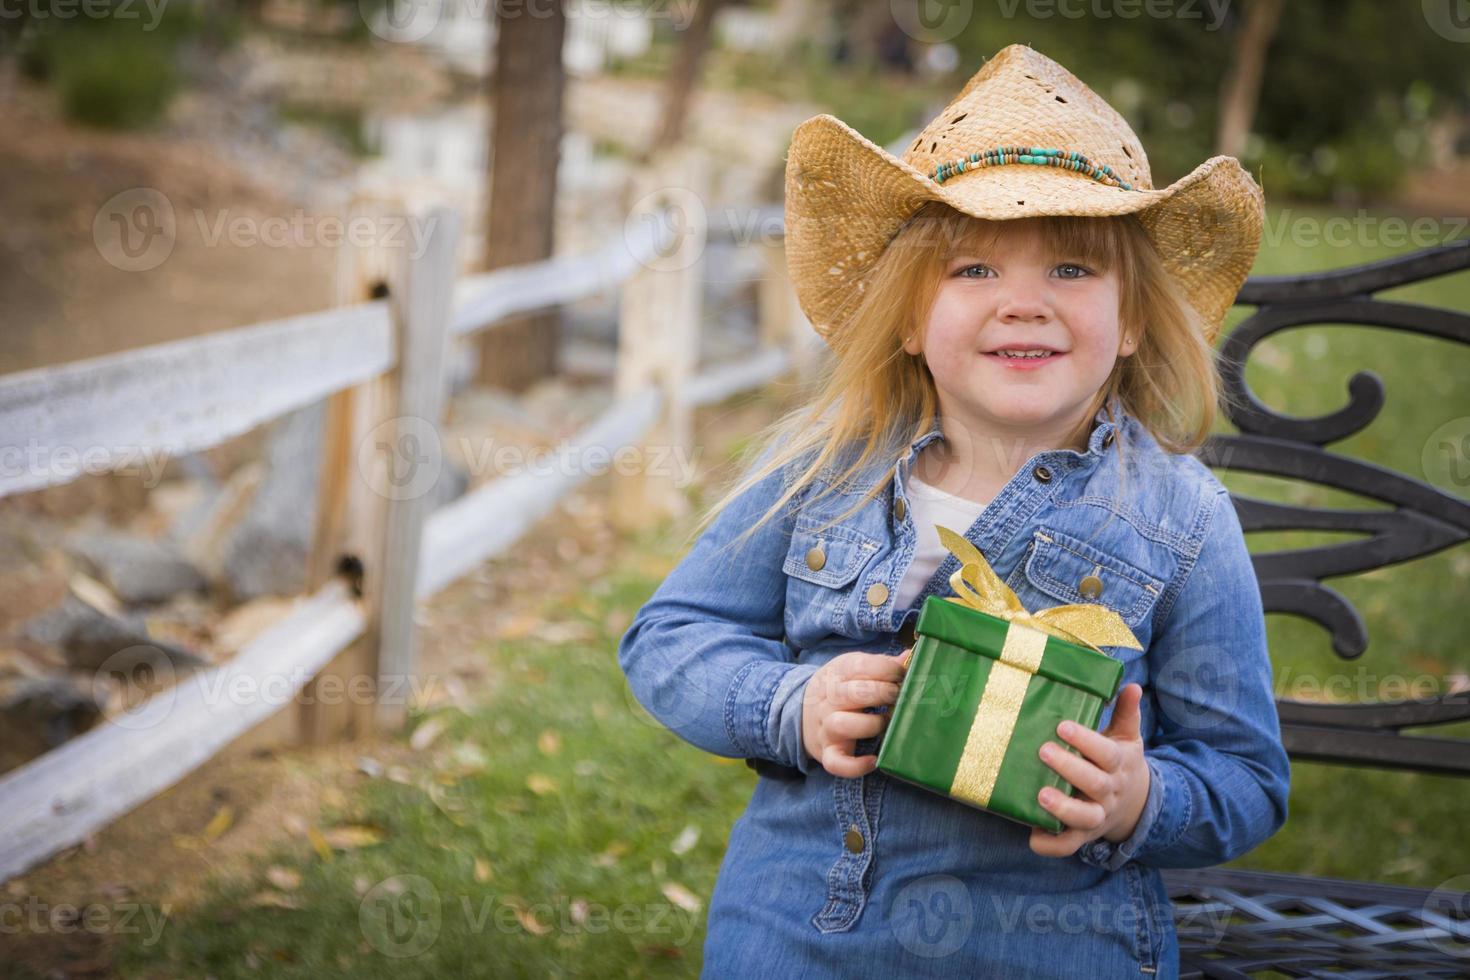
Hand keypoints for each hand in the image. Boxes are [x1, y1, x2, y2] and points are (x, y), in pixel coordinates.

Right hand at [801, 648, 909, 777]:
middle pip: (852, 694)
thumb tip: (908, 658)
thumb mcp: (853, 669)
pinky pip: (837, 763)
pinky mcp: (828, 752)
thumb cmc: (840, 689)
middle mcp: (828, 700)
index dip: (887, 669)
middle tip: (898, 696)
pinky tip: (874, 761)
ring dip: (871, 724)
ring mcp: (826, 727)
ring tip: (886, 722)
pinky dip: (856, 766)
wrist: (802, 712)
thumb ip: (880, 664)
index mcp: (836, 674)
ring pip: (843, 725)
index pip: (859, 666)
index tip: (902, 674)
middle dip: (883, 693)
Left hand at [1028, 683, 1149, 857]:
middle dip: (1070, 768)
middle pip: (1095, 784)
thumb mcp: (1127, 737)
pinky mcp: (1082, 835)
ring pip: (1084, 818)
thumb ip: (1126, 713)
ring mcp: (1097, 816)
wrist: (1134, 804)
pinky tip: (1032, 834)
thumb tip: (1132, 686)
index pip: (1106, 753)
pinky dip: (1051, 844)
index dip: (1086, 741)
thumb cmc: (1119, 762)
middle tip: (1043, 751)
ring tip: (1040, 794)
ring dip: (1063, 808)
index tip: (1063, 725)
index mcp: (1119, 765)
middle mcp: (1109, 793)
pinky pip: (1068, 846)